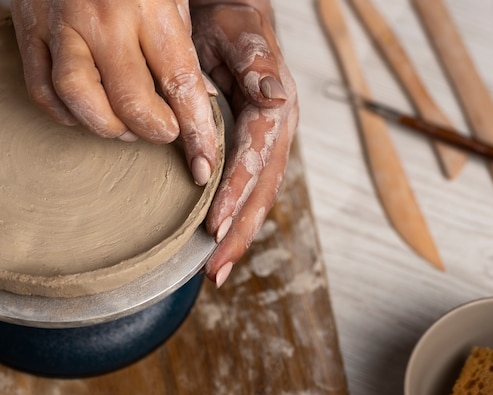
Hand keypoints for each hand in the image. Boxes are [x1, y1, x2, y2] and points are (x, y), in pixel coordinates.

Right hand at [10, 0, 218, 184]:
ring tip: (127, 128)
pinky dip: (67, 115)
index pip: (180, 83)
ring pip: (79, 98)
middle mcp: (104, 19)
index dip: (197, 131)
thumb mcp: (172, 1)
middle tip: (166, 133)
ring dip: (108, 127)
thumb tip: (199, 104)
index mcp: (150, 8)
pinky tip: (89, 115)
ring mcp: (62, 26)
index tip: (204, 163)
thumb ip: (182, 51)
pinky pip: (42, 90)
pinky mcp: (30, 32)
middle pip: (130, 100)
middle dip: (154, 131)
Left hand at [191, 2, 298, 286]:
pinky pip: (252, 190)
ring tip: (216, 270)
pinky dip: (238, 220)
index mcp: (275, 107)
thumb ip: (256, 62)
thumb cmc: (228, 23)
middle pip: (264, 189)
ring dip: (239, 235)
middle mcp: (278, 132)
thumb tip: (275, 95)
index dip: (237, 192)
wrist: (230, 19)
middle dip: (240, 231)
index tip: (214, 225)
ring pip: (260, 197)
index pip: (256, 157)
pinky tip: (220, 243)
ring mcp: (270, 145)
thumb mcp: (238, 31)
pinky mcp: (257, 151)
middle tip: (215, 269)